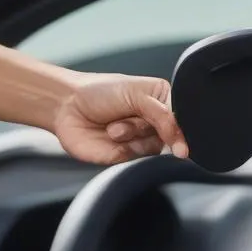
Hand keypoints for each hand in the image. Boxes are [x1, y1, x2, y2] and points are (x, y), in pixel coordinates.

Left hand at [52, 74, 187, 164]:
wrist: (66, 106)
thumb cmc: (99, 92)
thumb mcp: (136, 92)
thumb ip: (163, 115)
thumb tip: (182, 143)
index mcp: (161, 101)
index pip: (184, 117)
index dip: (177, 123)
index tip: (169, 125)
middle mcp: (154, 123)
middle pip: (170, 136)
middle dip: (146, 125)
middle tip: (128, 114)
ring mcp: (141, 140)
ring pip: (153, 148)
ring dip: (131, 135)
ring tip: (113, 124)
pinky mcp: (126, 156)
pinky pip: (136, 158)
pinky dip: (123, 147)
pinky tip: (109, 136)